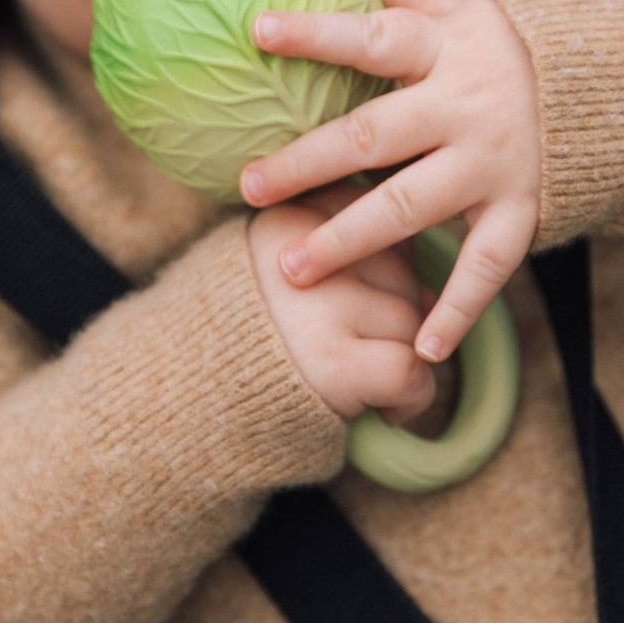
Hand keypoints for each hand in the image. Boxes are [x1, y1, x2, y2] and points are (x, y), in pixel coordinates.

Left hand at [240, 0, 541, 362]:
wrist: (621, 86)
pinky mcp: (523, 209)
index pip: (371, 38)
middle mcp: (465, 106)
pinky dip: (458, 309)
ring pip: (411, 206)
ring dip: (349, 238)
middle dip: (306, 163)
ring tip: (290, 265)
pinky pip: (488, 267)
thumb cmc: (518, 48)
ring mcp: (494, 162)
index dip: (315, 33)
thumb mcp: (474, 13)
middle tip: (248, 186)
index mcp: (446, 49)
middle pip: (372, 135)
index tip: (256, 30)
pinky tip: (423, 347)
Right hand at [248, 182, 438, 425]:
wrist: (190, 403)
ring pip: (409, 318)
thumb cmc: (259, 336)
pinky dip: (412, 397)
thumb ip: (355, 254)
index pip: (373, 215)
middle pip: (400, 267)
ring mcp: (317, 307)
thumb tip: (433, 292)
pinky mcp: (331, 363)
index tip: (348, 292)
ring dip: (402, 355)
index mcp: (287, 214)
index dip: (376, 262)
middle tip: (356, 345)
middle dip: (393, 312)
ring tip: (363, 376)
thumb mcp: (287, 268)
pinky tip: (384, 407)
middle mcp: (300, 252)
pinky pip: (409, 368)